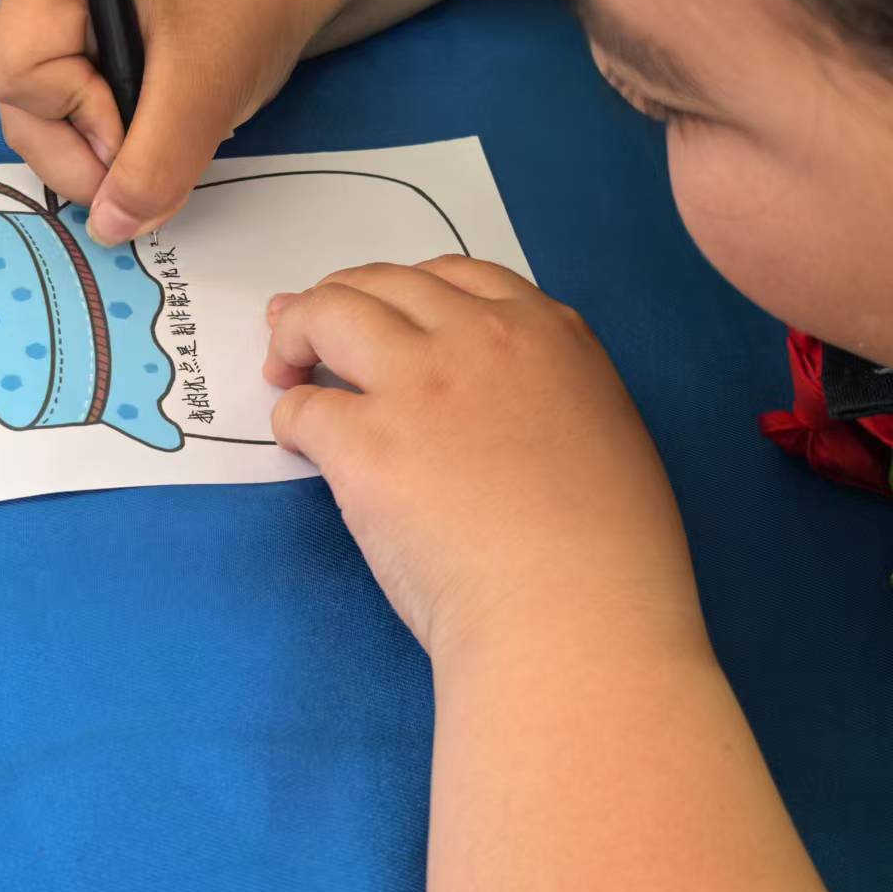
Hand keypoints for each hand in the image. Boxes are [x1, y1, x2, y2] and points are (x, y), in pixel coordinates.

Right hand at [0, 0, 335, 244]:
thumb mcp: (208, 82)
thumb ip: (157, 161)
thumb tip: (109, 229)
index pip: (18, 73)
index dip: (77, 118)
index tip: (145, 123)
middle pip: (22, 107)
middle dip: (85, 153)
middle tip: (158, 157)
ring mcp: (58, 30)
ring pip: (45, 128)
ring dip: (103, 156)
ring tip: (168, 135)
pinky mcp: (82, 59)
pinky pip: (74, 127)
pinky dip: (115, 147)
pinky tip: (159, 126)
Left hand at [265, 258, 698, 664]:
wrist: (575, 616)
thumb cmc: (610, 556)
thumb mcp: (607, 436)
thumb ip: (550, 395)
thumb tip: (495, 409)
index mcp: (548, 336)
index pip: (456, 275)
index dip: (404, 288)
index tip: (382, 312)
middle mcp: (478, 339)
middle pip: (381, 283)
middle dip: (336, 298)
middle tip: (306, 329)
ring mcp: (418, 385)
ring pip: (328, 315)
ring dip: (295, 334)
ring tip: (282, 368)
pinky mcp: (366, 444)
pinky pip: (304, 408)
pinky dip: (292, 420)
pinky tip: (301, 445)